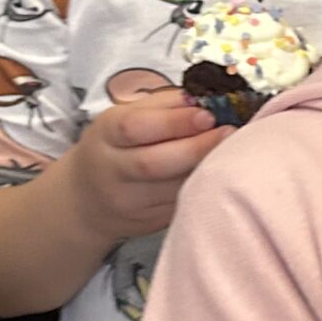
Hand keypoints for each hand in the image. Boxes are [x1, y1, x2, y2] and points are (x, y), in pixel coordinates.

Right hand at [65, 91, 229, 249]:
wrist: (87, 199)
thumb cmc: (117, 146)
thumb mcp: (126, 116)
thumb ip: (164, 104)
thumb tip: (205, 97)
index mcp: (106, 135)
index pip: (135, 128)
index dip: (173, 122)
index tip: (208, 115)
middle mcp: (111, 171)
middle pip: (153, 163)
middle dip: (197, 147)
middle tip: (230, 132)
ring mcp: (128, 202)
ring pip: (172, 189)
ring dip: (206, 169)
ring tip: (234, 151)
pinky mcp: (148, 222)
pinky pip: (182, 204)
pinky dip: (204, 188)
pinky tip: (221, 174)